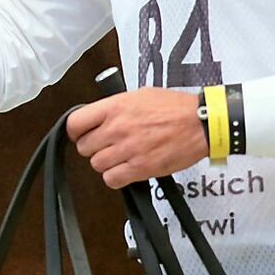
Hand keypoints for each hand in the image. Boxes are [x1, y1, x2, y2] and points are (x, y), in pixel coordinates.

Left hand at [66, 88, 206, 188]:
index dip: (75, 131)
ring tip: (119, 157)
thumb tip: (99, 116)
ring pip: (96, 164)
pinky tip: (125, 170)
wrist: (200, 123)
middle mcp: (117, 128)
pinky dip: (115, 177)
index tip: (80, 134)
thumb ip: (115, 107)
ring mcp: (127, 149)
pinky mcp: (140, 168)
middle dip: (93, 147)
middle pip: (84, 147)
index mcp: (114, 107)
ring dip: (105, 163)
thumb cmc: (174, 107)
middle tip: (106, 145)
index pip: (75, 123)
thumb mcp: (138, 95)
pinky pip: (112, 179)